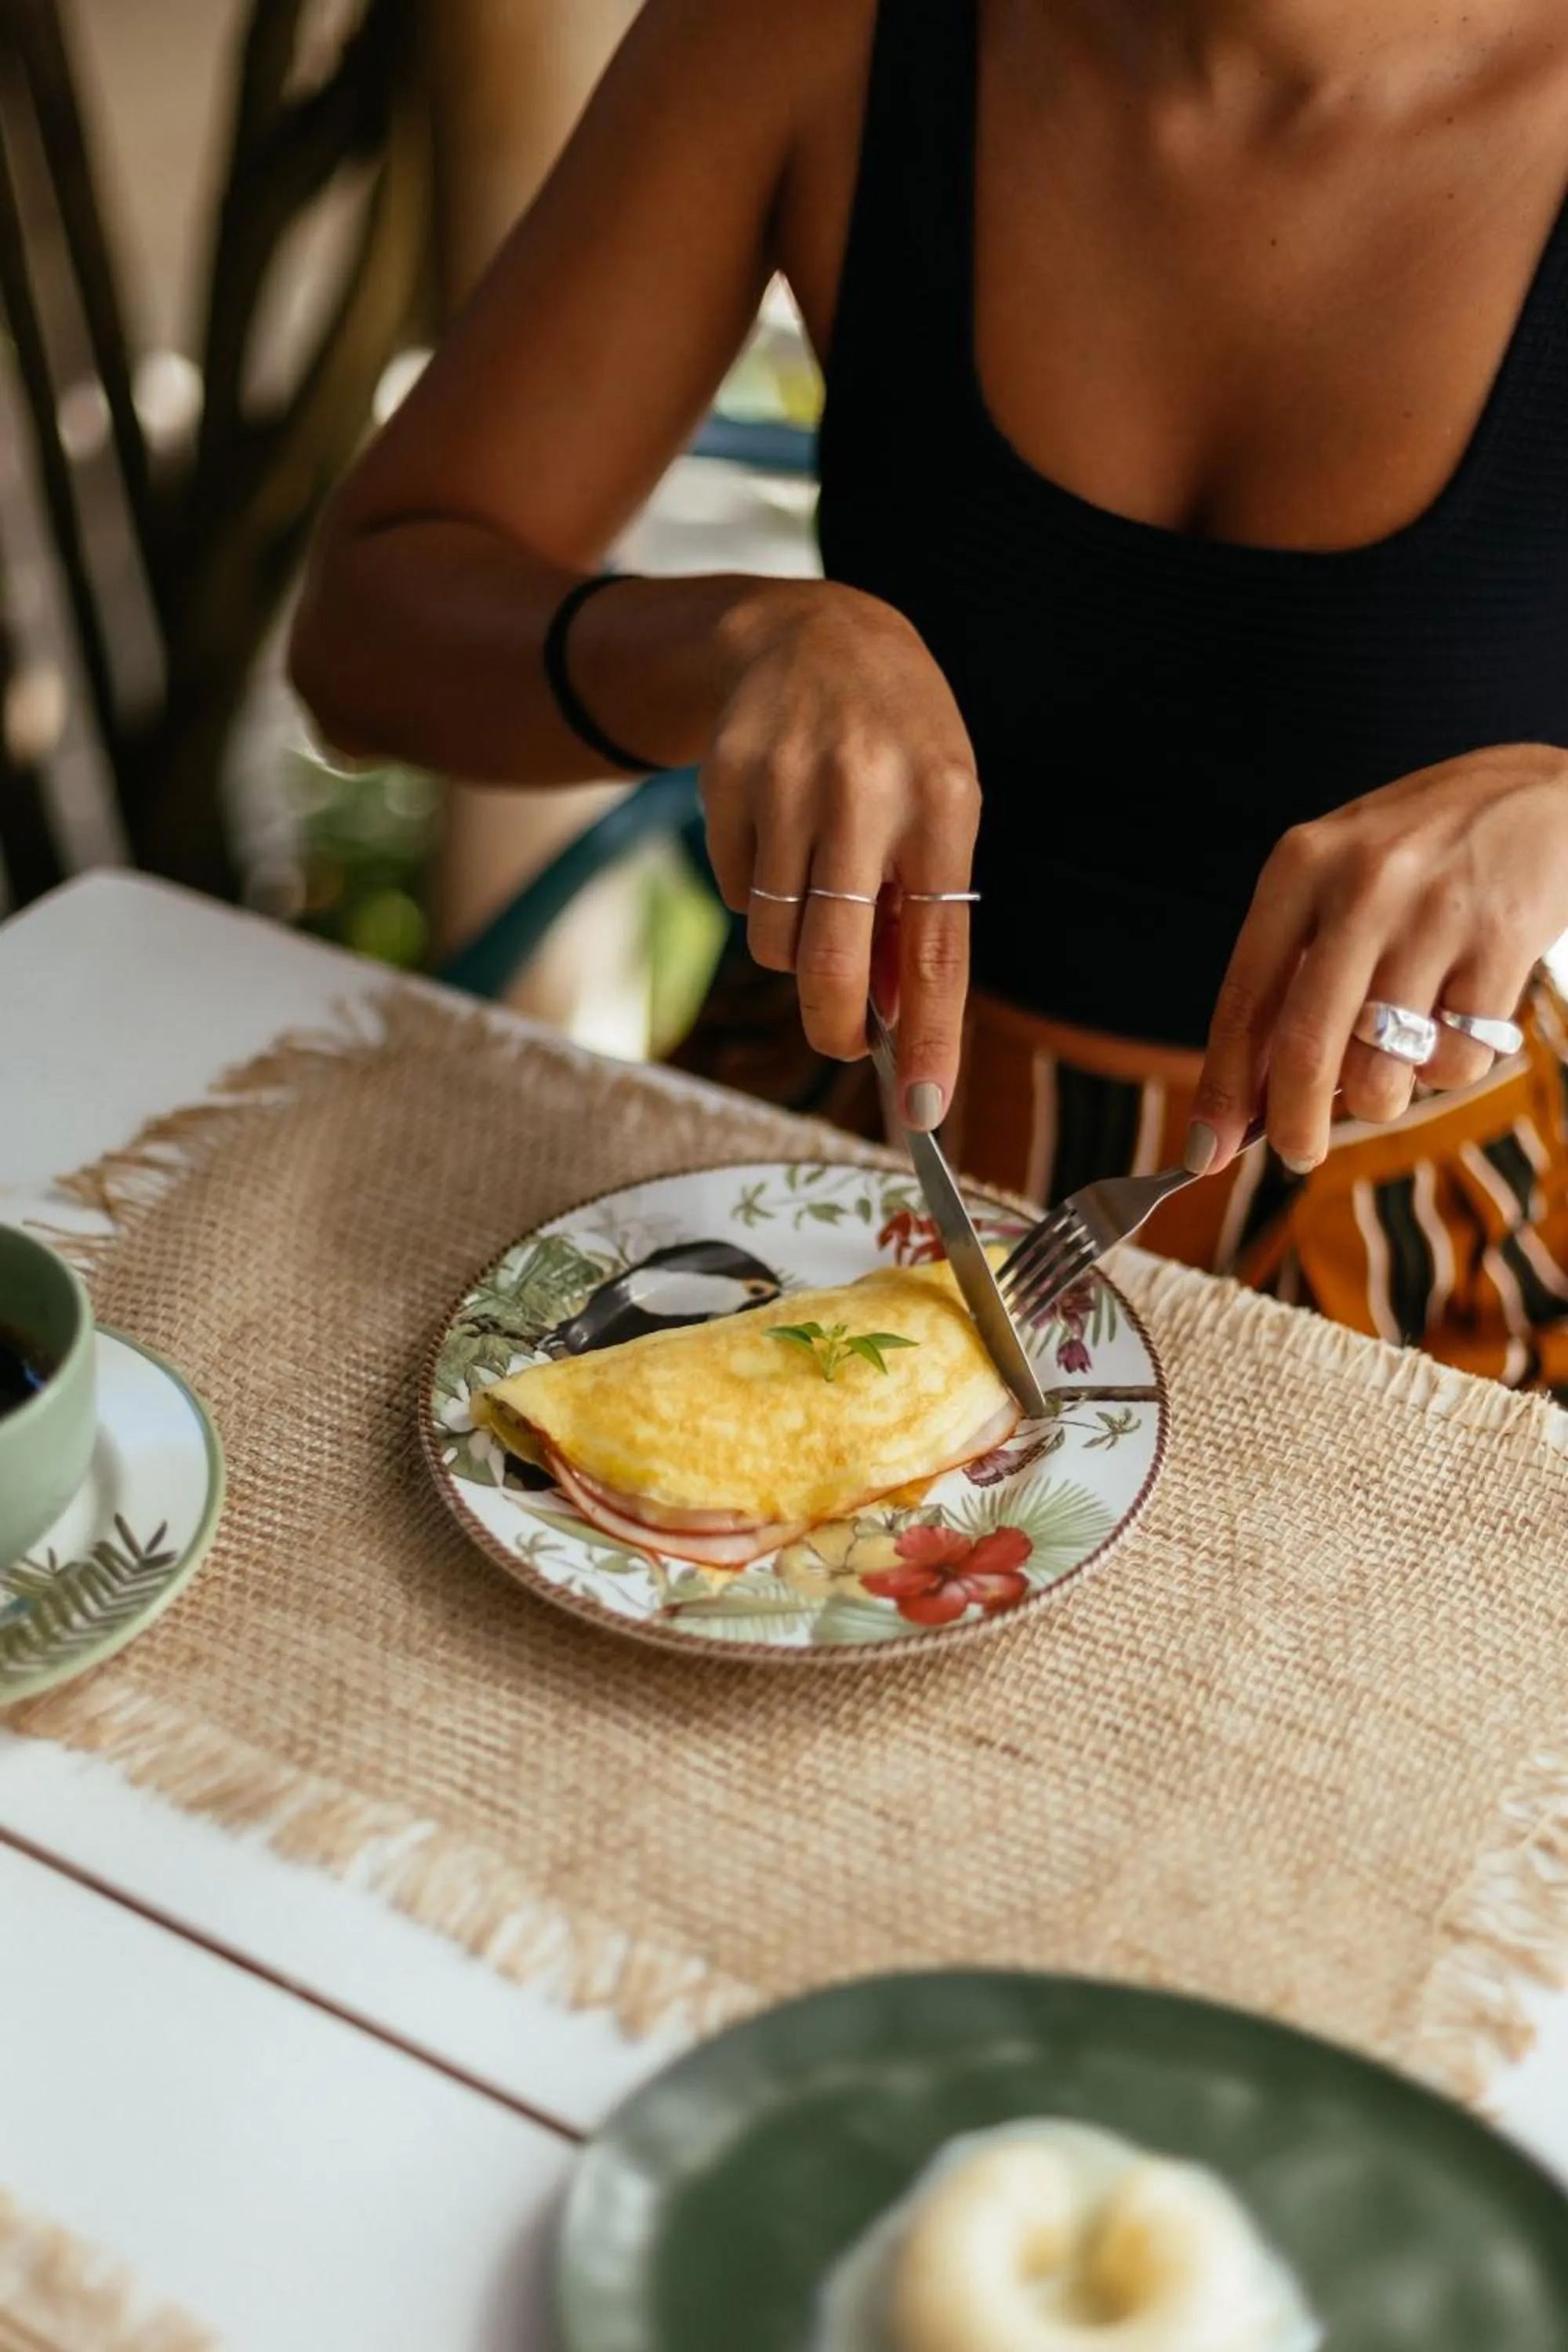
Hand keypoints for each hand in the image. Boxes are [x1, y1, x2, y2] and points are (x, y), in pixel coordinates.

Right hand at [702, 583, 980, 1129]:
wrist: (809, 632)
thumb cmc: (896, 741)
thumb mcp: (940, 808)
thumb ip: (923, 910)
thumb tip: (901, 1022)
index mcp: (943, 801)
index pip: (938, 947)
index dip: (930, 1037)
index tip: (925, 1111)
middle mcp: (864, 790)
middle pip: (832, 960)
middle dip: (834, 1025)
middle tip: (843, 1037)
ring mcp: (786, 782)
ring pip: (776, 940)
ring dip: (796, 943)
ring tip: (818, 883)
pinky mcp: (724, 780)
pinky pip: (736, 897)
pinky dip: (758, 894)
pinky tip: (779, 836)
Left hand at [1188, 745, 1567, 1173]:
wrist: (1541, 794)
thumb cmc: (1420, 856)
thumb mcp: (1339, 881)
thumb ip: (1292, 973)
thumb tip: (1251, 1097)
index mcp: (1301, 866)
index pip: (1243, 998)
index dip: (1221, 1087)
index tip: (1201, 1150)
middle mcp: (1362, 885)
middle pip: (1308, 1048)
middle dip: (1294, 1124)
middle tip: (1296, 1154)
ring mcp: (1435, 915)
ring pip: (1384, 1068)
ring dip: (1383, 1094)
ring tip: (1397, 1059)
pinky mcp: (1503, 943)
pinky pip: (1456, 1058)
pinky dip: (1450, 1066)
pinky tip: (1458, 1017)